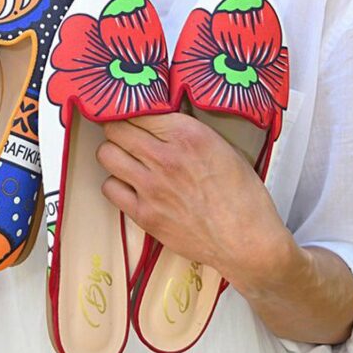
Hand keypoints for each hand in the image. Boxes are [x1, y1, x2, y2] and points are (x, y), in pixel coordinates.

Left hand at [97, 111, 292, 294]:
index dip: (135, 110)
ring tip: (127, 157)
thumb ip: (189, 131)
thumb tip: (164, 120)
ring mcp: (151, 187)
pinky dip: (116, 183)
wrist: (246, 242)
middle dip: (119, 127)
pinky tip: (131, 184)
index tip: (134, 113)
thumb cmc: (243, 196)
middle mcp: (165, 157)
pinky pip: (109, 187)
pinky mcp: (144, 214)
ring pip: (106, 154)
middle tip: (126, 132)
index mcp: (189, 135)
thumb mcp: (223, 147)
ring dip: (114, 152)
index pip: (140, 109)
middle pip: (116, 128)